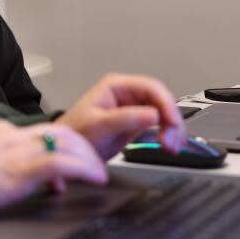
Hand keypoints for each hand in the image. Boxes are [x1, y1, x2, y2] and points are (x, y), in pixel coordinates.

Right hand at [0, 119, 107, 215]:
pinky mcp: (18, 170)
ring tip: (100, 174)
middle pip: (60, 131)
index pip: (40, 130)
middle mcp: (11, 135)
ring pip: (68, 143)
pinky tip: (95, 178)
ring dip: (90, 158)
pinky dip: (84, 169)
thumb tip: (4, 174)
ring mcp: (16, 151)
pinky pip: (62, 163)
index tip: (72, 159)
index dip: (63, 144)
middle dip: (83, 146)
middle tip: (94, 164)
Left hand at [57, 73, 185, 159]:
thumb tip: (153, 114)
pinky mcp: (135, 124)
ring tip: (171, 147)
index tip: (172, 123)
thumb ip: (124, 118)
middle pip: (161, 100)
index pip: (151, 87)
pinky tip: (169, 145)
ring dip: (172, 129)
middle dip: (171, 120)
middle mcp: (126, 94)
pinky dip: (168, 135)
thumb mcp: (98, 125)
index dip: (166, 104)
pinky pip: (159, 125)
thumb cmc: (75, 133)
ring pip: (163, 113)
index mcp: (116, 86)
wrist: (67, 152)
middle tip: (172, 141)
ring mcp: (132, 109)